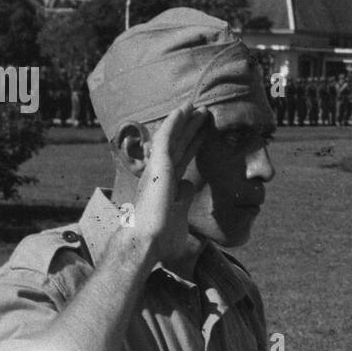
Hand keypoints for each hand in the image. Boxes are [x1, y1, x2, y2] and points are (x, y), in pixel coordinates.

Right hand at [127, 102, 207, 262]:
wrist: (148, 244)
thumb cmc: (160, 239)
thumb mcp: (179, 215)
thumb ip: (183, 199)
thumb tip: (189, 185)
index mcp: (164, 185)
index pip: (181, 159)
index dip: (192, 144)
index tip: (202, 134)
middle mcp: (158, 174)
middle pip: (179, 145)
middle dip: (191, 129)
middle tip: (203, 113)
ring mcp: (157, 169)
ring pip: (173, 138)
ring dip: (185, 121)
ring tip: (198, 106)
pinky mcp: (158, 167)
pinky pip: (165, 139)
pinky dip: (173, 123)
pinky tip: (183, 110)